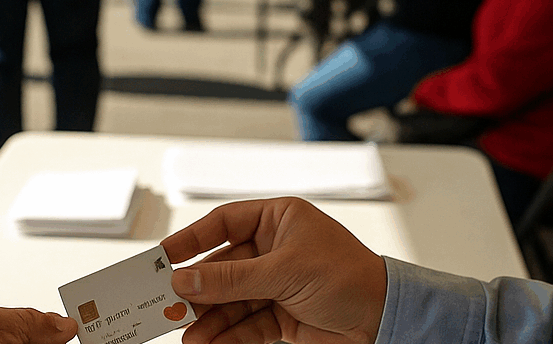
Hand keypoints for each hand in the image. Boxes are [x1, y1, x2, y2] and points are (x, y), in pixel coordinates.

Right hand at [161, 198, 386, 343]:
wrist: (388, 320)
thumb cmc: (351, 276)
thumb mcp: (285, 271)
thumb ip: (232, 278)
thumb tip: (186, 280)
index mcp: (279, 220)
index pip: (225, 223)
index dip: (193, 239)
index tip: (165, 256)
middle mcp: (275, 249)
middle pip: (223, 266)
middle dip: (198, 288)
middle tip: (169, 302)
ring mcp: (277, 284)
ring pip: (230, 300)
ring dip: (208, 318)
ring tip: (187, 332)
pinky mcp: (281, 316)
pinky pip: (244, 324)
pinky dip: (226, 335)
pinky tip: (208, 342)